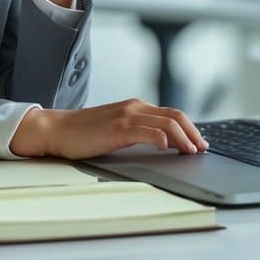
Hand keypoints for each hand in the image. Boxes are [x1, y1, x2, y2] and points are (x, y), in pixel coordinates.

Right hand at [9, 98, 208, 158]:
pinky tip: (167, 147)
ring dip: (183, 137)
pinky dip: (161, 138)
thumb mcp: (116, 129)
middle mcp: (134, 107)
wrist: (57, 130)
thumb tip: (161, 144)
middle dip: (193, 133)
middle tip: (202, 149)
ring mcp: (125, 116)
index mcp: (135, 107)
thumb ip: (136, 131)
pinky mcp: (117, 129)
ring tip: (191, 151)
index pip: (172, 114)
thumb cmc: (84, 133)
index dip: (190, 128)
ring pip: (166, 122)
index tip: (199, 143)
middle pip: (175, 115)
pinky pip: (146, 131)